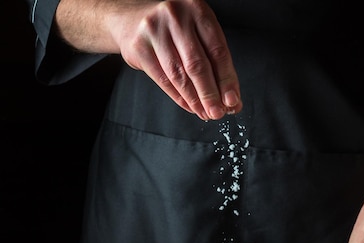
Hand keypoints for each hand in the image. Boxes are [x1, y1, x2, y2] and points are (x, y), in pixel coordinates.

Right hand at [109, 0, 240, 119]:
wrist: (130, 19)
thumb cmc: (174, 29)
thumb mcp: (198, 34)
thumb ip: (215, 63)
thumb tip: (231, 99)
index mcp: (197, 10)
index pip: (217, 51)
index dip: (227, 80)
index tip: (232, 101)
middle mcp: (175, 16)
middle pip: (197, 64)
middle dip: (210, 93)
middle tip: (218, 112)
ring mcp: (154, 30)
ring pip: (179, 74)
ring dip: (194, 99)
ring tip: (205, 112)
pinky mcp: (139, 47)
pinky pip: (163, 79)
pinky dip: (179, 97)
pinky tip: (189, 106)